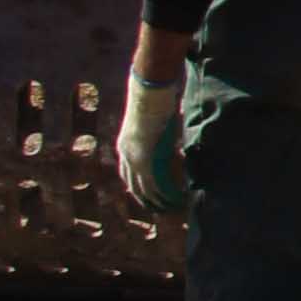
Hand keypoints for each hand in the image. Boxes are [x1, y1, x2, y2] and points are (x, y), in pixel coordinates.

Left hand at [117, 73, 186, 220]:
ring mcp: (134, 158)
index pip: (127, 172)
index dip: (136, 185)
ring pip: (143, 188)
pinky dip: (164, 194)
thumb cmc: (154, 100)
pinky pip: (154, 183)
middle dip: (144, 199)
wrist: (149, 92)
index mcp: (125, 145)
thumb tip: (172, 140)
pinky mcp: (144, 159)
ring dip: (155, 200)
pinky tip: (174, 199)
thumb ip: (159, 136)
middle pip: (133, 184)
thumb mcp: (155, 122)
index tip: (145, 195)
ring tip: (168, 209)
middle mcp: (126, 154)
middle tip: (156, 208)